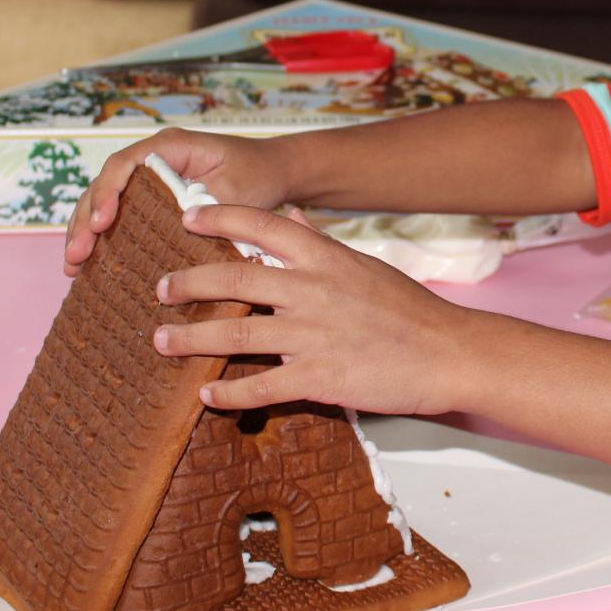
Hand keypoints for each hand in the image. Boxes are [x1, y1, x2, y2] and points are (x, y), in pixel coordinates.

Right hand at [63, 129, 286, 276]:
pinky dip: (101, 237)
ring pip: (104, 200)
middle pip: (106, 184)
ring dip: (84, 231)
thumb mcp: (237, 189)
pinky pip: (118, 214)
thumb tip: (178, 229)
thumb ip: (207, 205)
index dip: (108, 192)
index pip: (125, 164)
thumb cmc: (257, 175)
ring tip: (72, 266)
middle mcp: (153, 158)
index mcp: (171, 146)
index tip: (101, 224)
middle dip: (86, 220)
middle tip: (75, 256)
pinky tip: (86, 265)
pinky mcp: (150, 198)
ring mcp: (148, 177)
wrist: (272, 171)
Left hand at [152, 202, 477, 417]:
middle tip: (160, 288)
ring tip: (161, 343)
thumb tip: (289, 213)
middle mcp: (312, 291)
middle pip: (231, 280)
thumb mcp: (364, 264)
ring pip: (234, 338)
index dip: (219, 217)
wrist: (450, 353)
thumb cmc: (409, 309)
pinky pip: (259, 388)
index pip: (261, 225)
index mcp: (325, 258)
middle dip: (187, 284)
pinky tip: (206, 397)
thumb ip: (320, 241)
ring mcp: (313, 336)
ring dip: (190, 341)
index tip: (186, 217)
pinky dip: (227, 396)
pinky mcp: (319, 380)